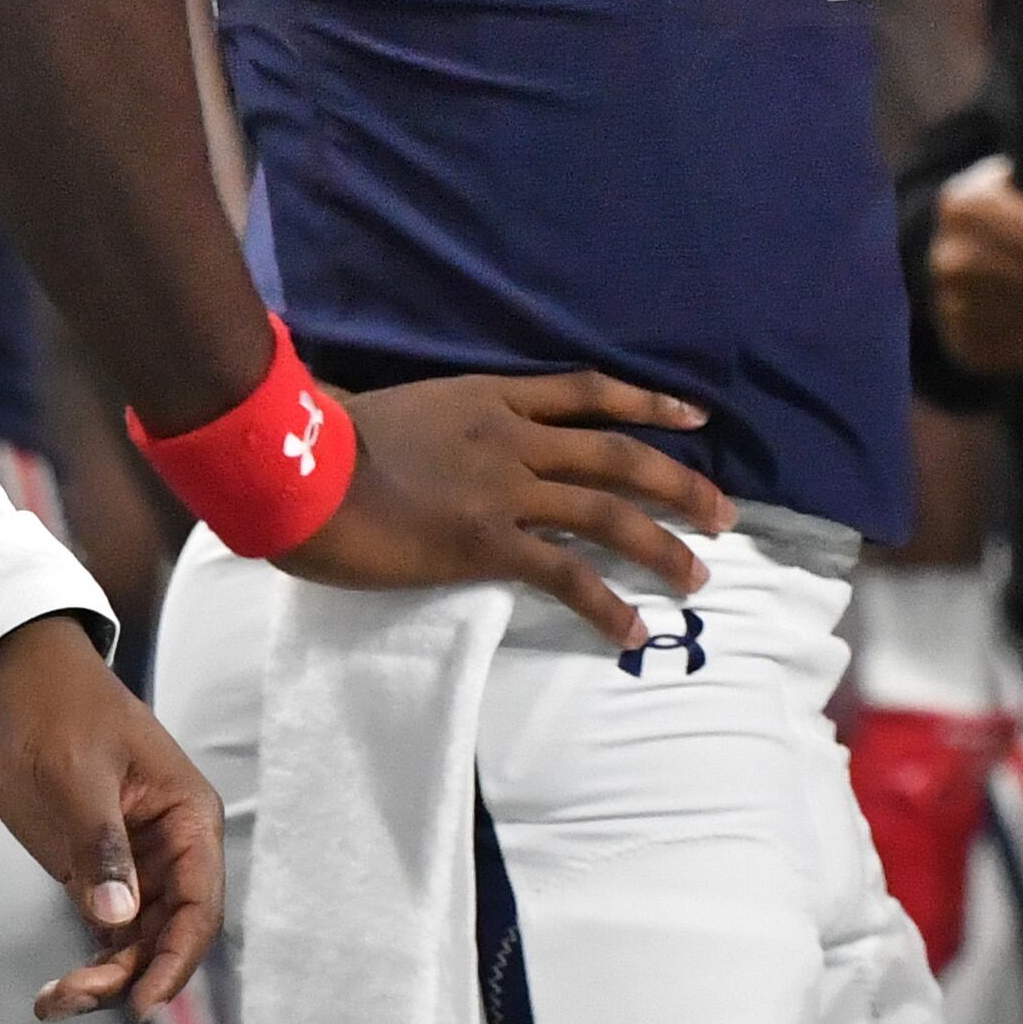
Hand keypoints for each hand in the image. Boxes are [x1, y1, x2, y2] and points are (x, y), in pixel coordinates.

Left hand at [0, 617, 224, 1022]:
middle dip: (132, 974)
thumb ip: (101, 846)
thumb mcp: (78, 773)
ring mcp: (134, 863)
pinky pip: (107, 932)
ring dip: (106, 978)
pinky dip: (88, 964)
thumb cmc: (59, 708)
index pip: (200, 904)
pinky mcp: (95, 872)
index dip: (177, 958)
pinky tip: (56, 990)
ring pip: (138, 941)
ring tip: (54, 1000)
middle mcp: (170, 847)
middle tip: (74, 997)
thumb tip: (118, 918)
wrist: (13, 681)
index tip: (141, 1002)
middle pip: (171, 932)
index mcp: (187, 816)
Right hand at [276, 371, 734, 649]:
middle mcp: (512, 438)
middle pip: (620, 455)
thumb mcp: (401, 408)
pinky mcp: (484, 542)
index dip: (649, 404)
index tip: (696, 417)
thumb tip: (442, 438)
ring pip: (607, 512)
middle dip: (680, 484)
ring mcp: (504, 489)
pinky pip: (563, 574)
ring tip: (699, 577)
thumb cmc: (325, 437)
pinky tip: (630, 630)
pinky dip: (604, 603)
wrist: (296, 463)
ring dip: (662, 545)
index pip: (590, 393)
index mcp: (492, 399)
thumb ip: (439, 420)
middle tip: (726, 515)